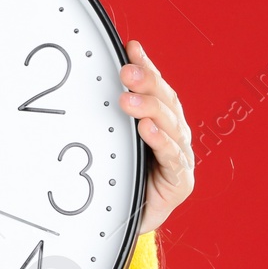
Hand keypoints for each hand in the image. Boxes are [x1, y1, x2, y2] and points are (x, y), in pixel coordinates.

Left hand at [118, 39, 193, 233]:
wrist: (127, 221)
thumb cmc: (121, 177)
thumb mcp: (112, 141)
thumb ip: (108, 115)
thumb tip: (87, 83)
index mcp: (162, 120)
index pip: (156, 87)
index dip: (146, 66)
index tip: (131, 47)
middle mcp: (175, 134)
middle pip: (165, 101)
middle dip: (146, 83)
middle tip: (125, 71)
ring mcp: (180, 156)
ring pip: (169, 125)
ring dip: (149, 109)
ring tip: (129, 99)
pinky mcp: (180, 181)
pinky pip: (171, 157)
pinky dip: (159, 141)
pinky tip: (147, 128)